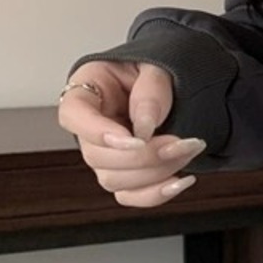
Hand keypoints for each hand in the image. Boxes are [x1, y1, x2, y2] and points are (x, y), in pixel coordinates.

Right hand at [57, 61, 203, 207]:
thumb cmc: (155, 70)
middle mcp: (89, 126)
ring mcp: (103, 153)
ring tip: (188, 150)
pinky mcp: (123, 172)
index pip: (74, 115)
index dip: (101, 134)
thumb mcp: (156, 66)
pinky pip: (130, 196)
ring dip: (156, 172)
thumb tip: (145, 129)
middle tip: (181, 143)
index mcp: (86, 90)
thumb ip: (150, 92)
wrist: (173, 84)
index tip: (136, 140)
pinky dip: (156, 194)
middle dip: (143, 157)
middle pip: (96, 156)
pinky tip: (181, 180)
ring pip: (113, 180)